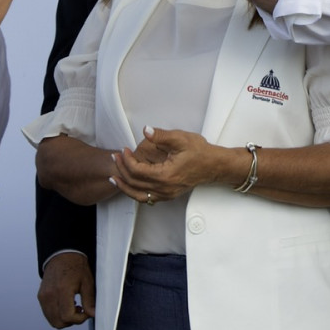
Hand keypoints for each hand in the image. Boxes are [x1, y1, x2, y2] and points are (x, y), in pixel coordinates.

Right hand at [37, 252, 95, 328]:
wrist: (62, 255)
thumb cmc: (75, 266)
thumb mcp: (87, 282)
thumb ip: (89, 300)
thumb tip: (93, 314)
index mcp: (62, 290)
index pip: (67, 317)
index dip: (79, 319)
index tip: (85, 312)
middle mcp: (50, 295)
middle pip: (59, 322)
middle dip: (72, 321)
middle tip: (80, 311)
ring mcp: (43, 297)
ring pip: (52, 320)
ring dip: (64, 319)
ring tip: (73, 307)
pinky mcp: (41, 297)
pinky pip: (48, 313)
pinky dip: (57, 314)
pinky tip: (65, 305)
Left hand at [109, 127, 225, 203]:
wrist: (214, 165)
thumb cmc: (200, 152)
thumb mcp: (180, 139)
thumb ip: (161, 136)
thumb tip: (146, 131)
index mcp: (165, 176)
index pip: (137, 171)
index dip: (127, 160)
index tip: (124, 149)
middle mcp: (164, 189)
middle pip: (134, 183)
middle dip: (122, 169)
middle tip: (116, 157)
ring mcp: (166, 194)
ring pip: (138, 195)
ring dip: (124, 186)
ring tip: (115, 177)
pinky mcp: (168, 195)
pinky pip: (146, 198)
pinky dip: (134, 192)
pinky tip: (130, 185)